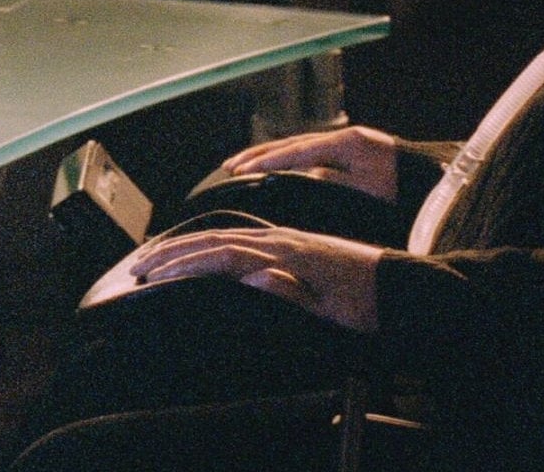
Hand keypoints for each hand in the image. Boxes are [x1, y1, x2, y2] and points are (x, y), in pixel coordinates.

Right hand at [130, 224, 386, 332]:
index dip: (186, 263)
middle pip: (217, 239)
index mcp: (285, 255)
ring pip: (228, 236)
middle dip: (176, 251)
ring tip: (162, 255)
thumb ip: (289, 290)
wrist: (402, 286)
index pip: (222, 253)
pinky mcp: (294, 246)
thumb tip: (250, 274)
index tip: (154, 275)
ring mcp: (287, 240)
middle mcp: (281, 241)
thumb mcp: (330, 306)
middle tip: (141, 265)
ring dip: (191, 245)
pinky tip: (206, 250)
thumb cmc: (367, 302)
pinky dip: (214, 244)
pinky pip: (243, 240)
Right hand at [220, 125, 400, 200]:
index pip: (296, 151)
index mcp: (346, 143)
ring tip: (242, 164)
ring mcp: (347, 141)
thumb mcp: (370, 193)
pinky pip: (311, 151)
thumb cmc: (406, 194)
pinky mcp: (352, 150)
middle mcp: (343, 136)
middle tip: (229, 166)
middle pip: (292, 142)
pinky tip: (276, 166)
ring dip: (270, 154)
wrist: (437, 182)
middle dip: (258, 154)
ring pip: (300, 144)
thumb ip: (333, 183)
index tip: (238, 171)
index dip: (265, 161)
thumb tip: (301, 176)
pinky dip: (289, 157)